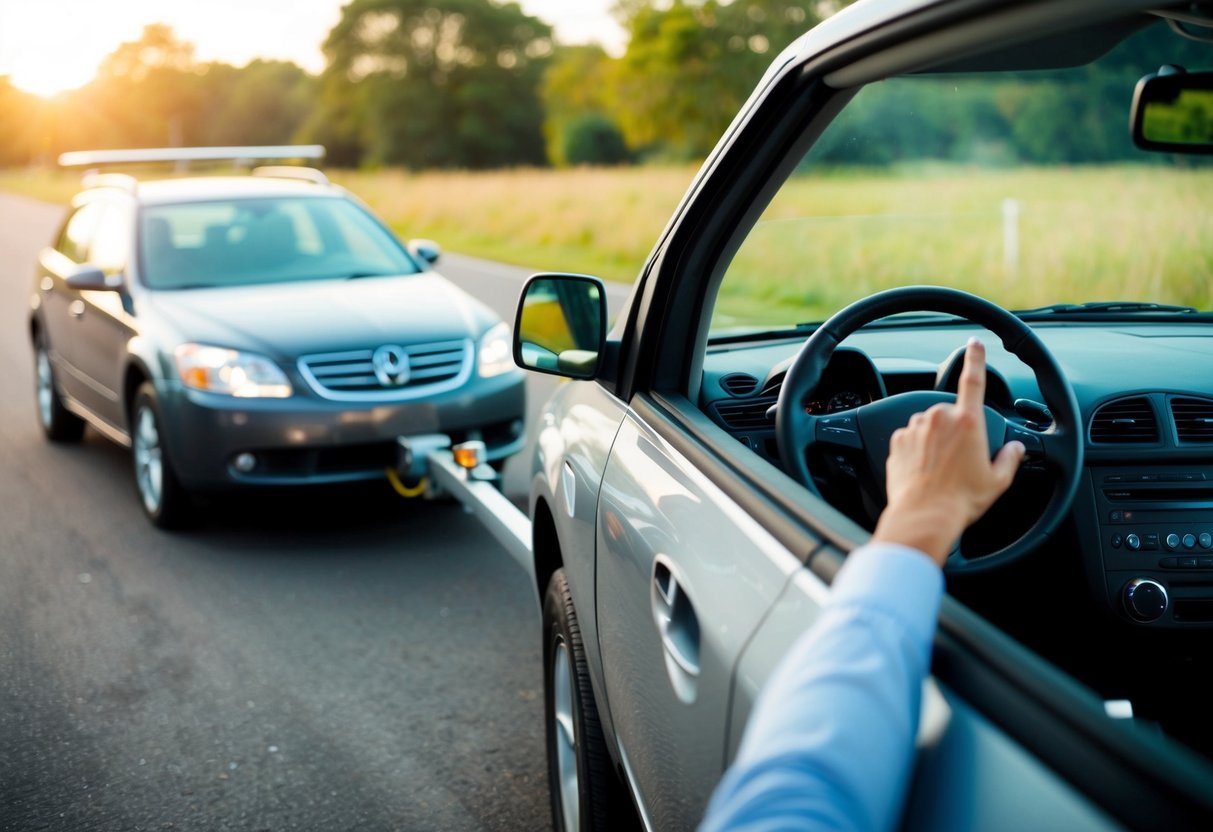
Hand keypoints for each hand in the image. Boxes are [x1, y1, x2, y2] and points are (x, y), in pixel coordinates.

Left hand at [872, 338, 1024, 565]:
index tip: (974, 342)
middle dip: (955, 432)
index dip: (975, 359)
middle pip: (951, 415)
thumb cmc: (961, 500)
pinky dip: (917, 451)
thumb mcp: (997, 481)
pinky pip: (910, 440)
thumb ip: (1010, 458)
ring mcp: (915, 429)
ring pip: (929, 427)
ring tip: (940, 471)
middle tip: (959, 462)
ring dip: (934, 441)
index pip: (973, 380)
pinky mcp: (896, 441)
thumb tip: (1016, 449)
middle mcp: (939, 419)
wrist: (924, 516)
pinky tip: (924, 472)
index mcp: (968, 422)